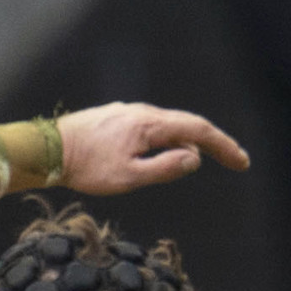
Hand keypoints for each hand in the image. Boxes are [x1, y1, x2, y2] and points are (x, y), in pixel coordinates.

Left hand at [55, 103, 249, 194]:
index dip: (224, 146)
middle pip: (189, 125)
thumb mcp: (129, 177)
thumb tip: (194, 159)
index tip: (242, 162)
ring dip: (193, 140)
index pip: (198, 131)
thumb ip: (165, 167)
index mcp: (150, 125)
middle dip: (215, 143)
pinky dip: (172, 137)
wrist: (48, 150)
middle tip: (236, 162)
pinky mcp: (118, 118)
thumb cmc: (86, 167)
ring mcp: (129, 112)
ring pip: (170, 125)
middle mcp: (143, 113)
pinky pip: (154, 126)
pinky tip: (169, 150)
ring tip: (207, 159)